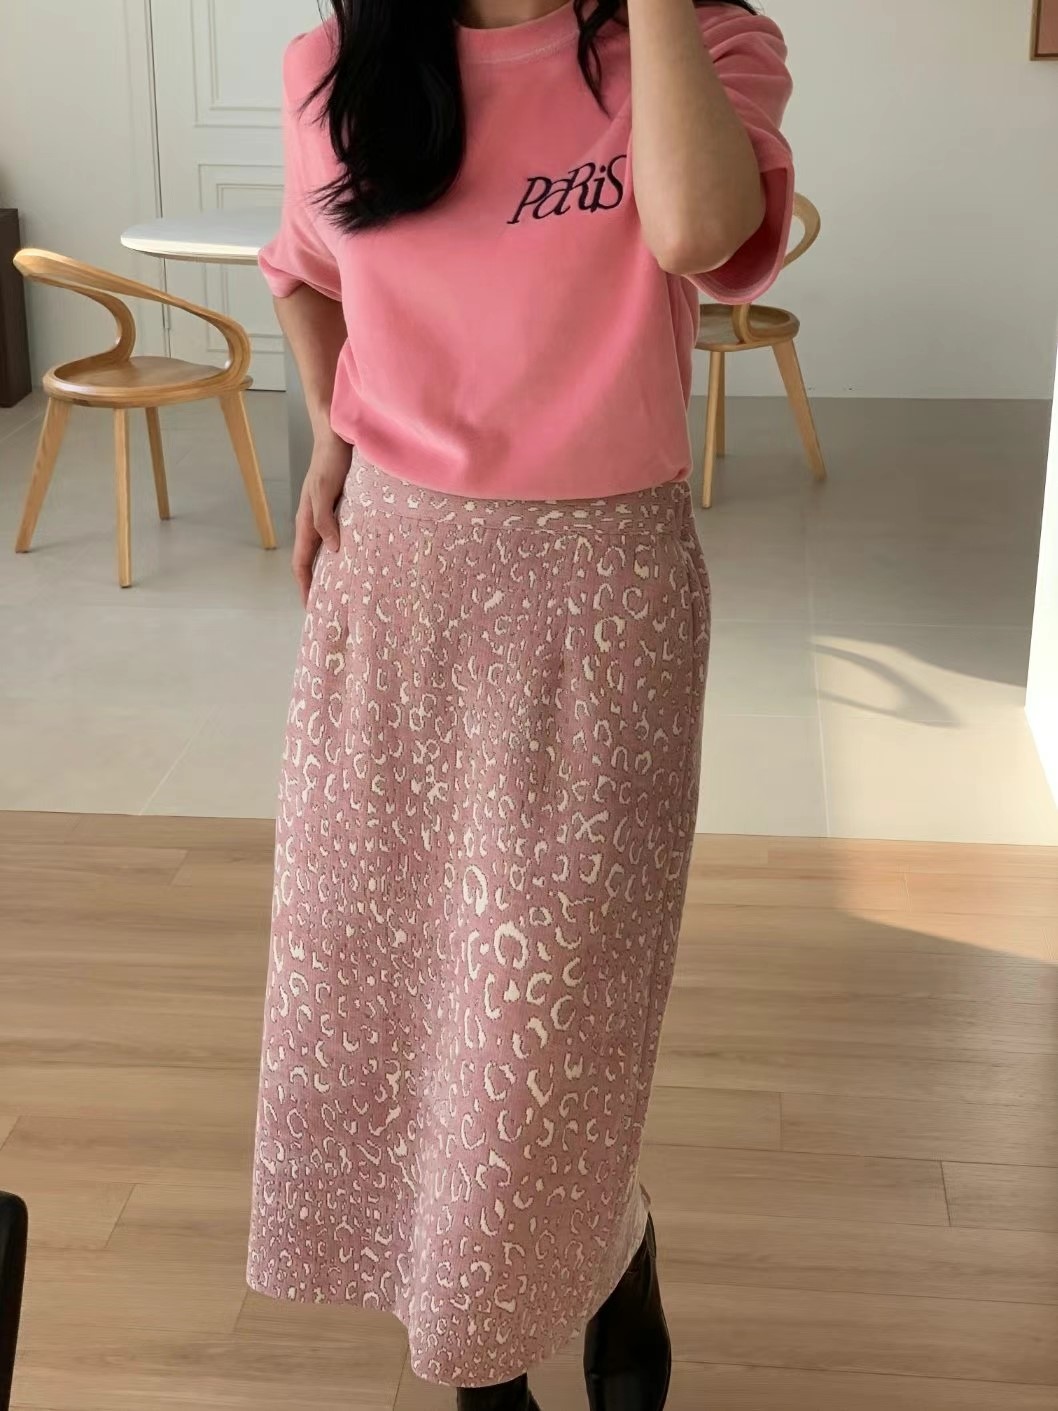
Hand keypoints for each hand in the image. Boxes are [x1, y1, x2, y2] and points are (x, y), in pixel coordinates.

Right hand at [292, 431, 353, 606]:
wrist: (336, 436)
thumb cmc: (330, 462)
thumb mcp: (324, 491)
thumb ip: (325, 520)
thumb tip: (331, 550)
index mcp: (306, 520)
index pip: (302, 561)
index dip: (305, 585)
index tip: (310, 606)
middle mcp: (312, 521)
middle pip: (309, 559)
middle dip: (314, 582)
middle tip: (325, 604)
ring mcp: (322, 514)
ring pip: (320, 549)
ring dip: (325, 568)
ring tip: (337, 586)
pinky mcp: (334, 507)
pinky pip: (332, 536)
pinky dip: (336, 551)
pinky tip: (349, 556)